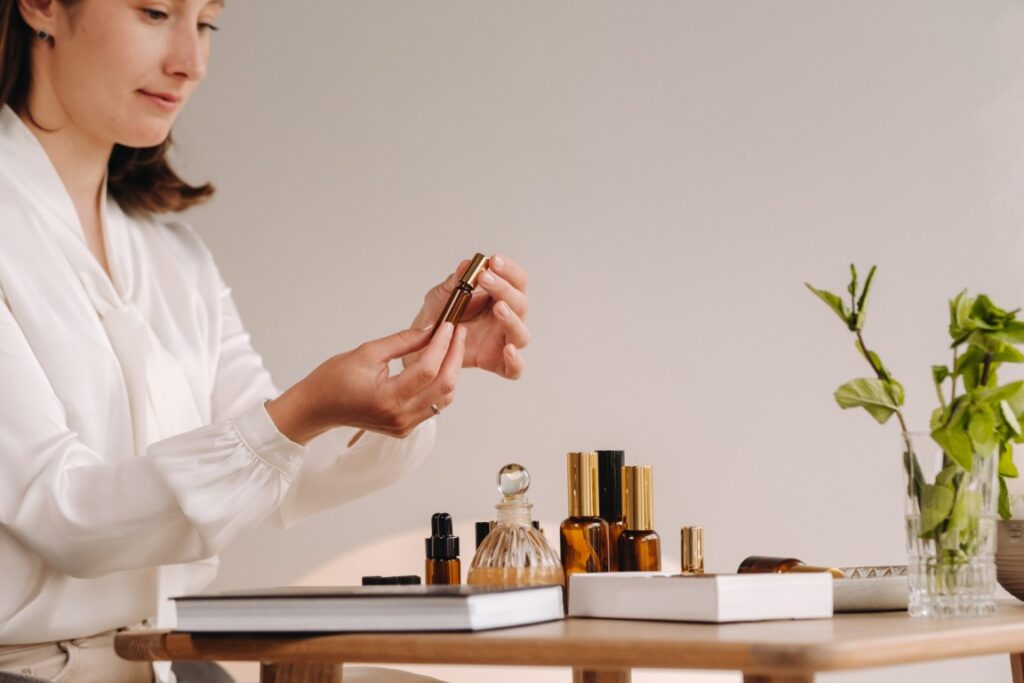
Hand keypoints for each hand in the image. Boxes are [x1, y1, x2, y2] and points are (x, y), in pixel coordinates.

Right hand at [267, 322, 466, 444]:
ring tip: (450, 346)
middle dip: (454, 356)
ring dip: (450, 371)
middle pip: (443, 386)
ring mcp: (404, 426)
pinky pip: (433, 406)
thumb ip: (403, 341)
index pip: (427, 370)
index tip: (448, 326)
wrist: (318, 407)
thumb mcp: (367, 352)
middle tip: (457, 333)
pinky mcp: (405, 428)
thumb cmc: (334, 379)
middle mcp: (400, 417)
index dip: (442, 345)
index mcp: (388, 398)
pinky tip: (439, 365)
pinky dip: (440, 385)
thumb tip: (431, 330)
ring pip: (443, 398)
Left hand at [408, 254, 528, 378]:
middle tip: (485, 278)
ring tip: (498, 307)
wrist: (423, 342)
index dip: (509, 270)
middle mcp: (507, 319)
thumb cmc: (439, 314)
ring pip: (522, 334)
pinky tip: (508, 350)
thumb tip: (467, 264)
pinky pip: (515, 368)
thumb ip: (456, 280)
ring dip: (512, 319)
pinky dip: (516, 361)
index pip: (517, 281)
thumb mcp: (443, 294)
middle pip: (521, 304)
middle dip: (504, 288)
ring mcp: (504, 342)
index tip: (493, 260)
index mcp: (500, 297)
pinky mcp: (498, 363)